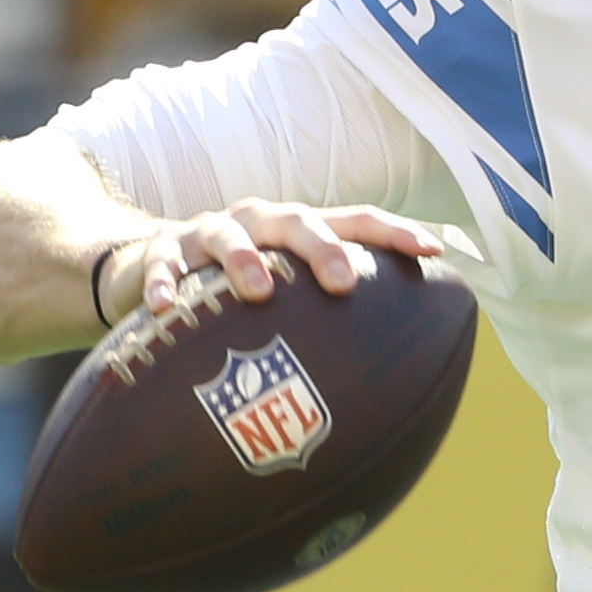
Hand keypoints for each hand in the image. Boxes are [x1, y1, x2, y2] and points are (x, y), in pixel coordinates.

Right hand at [115, 200, 442, 318]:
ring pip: (229, 237)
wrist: (158, 267)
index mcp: (300, 228)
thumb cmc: (244, 287)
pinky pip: (161, 265)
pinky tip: (162, 308)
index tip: (432, 249)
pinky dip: (161, 284)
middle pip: (297, 221)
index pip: (357, 220)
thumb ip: (332, 315)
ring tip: (259, 291)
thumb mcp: (289, 289)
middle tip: (343, 282)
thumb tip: (398, 370)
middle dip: (323, 247)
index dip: (395, 232)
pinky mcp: (163, 251)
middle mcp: (260, 222)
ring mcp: (209, 233)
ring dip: (244, 261)